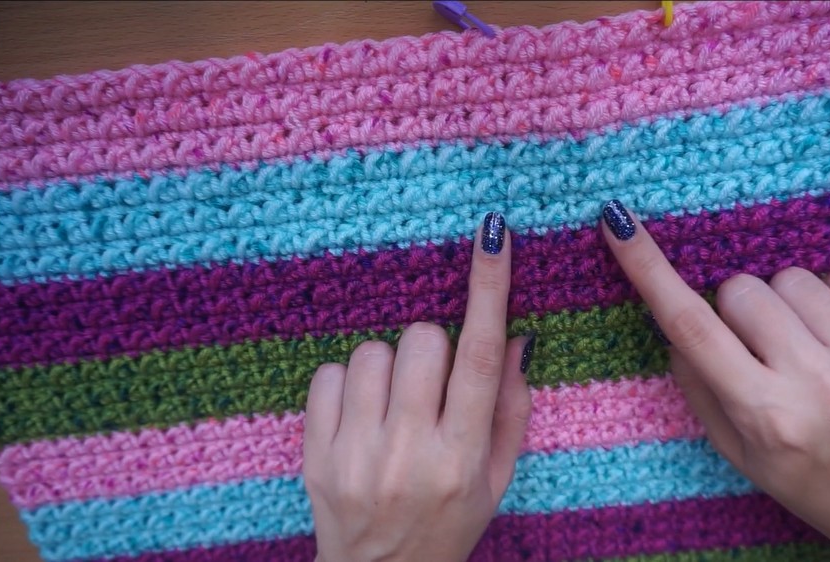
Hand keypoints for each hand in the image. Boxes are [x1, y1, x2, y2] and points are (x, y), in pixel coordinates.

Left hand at [303, 212, 532, 561]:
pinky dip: (348, 385)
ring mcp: (356, 453)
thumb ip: (510, 408)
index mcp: (461, 457)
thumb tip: (514, 337)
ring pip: (371, 351)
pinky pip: (329, 375)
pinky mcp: (316, 455)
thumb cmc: (448, 525)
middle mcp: (409, 452)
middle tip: (429, 388)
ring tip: (392, 407)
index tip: (493, 234)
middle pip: (420, 340)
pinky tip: (361, 417)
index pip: (479, 355)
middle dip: (430, 349)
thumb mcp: (496, 479)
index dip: (489, 287)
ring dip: (388, 367)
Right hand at [600, 200, 829, 561]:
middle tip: (759, 347)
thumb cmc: (807, 482)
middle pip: (743, 290)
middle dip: (737, 310)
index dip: (648, 269)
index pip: (691, 325)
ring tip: (805, 344)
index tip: (619, 224)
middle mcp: (816, 385)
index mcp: (765, 415)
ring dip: (786, 303)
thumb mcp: (737, 454)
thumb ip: (698, 388)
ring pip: (794, 278)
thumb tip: (673, 326)